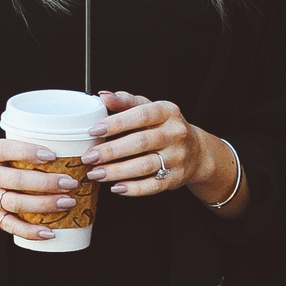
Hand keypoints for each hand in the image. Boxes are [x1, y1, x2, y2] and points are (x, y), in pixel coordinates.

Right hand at [0, 138, 82, 239]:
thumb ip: (15, 151)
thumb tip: (59, 153)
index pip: (7, 150)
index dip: (30, 152)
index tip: (52, 156)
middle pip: (18, 180)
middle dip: (47, 183)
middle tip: (71, 183)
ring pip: (18, 204)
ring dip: (45, 205)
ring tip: (68, 202)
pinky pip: (12, 226)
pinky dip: (31, 231)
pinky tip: (50, 232)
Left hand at [83, 90, 210, 196]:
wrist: (196, 152)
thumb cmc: (164, 128)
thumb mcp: (150, 109)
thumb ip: (126, 102)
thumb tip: (103, 96)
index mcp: (167, 112)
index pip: (141, 115)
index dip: (116, 123)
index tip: (94, 130)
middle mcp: (175, 134)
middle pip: (140, 142)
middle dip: (111, 151)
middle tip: (89, 157)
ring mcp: (177, 157)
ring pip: (144, 166)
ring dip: (116, 171)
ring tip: (95, 174)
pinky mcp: (176, 178)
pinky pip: (152, 186)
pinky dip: (133, 188)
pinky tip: (116, 188)